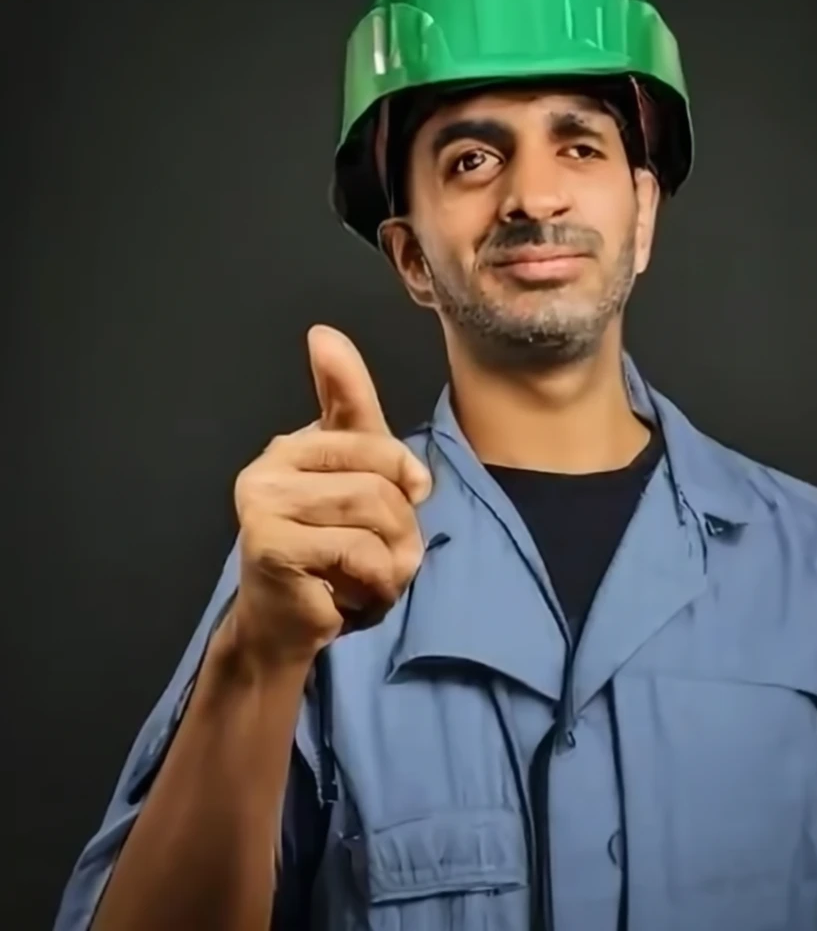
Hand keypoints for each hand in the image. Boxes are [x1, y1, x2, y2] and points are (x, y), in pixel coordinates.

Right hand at [229, 325, 431, 666]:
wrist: (286, 626)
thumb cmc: (330, 555)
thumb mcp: (356, 481)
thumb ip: (351, 412)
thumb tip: (323, 331)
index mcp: (295, 445)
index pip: (356, 411)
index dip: (400, 462)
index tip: (412, 490)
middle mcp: (271, 464)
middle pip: (382, 476)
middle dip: (403, 527)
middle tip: (384, 558)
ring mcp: (264, 502)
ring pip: (375, 510)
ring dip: (392, 558)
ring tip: (370, 577)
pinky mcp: (269, 543)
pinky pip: (359, 550)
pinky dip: (375, 582)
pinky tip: (352, 596)